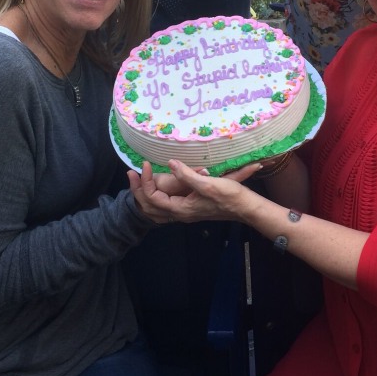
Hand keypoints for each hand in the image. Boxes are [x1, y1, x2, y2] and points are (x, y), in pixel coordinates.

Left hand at [128, 160, 260, 224]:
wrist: (245, 208)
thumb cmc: (228, 197)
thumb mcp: (207, 184)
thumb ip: (186, 174)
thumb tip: (170, 163)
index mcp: (180, 209)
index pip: (152, 197)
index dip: (145, 181)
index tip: (145, 164)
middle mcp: (180, 213)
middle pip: (151, 204)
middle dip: (139, 188)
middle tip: (131, 172)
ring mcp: (186, 210)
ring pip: (158, 204)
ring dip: (146, 191)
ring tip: (139, 177)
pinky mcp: (192, 206)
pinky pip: (167, 202)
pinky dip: (158, 193)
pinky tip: (160, 182)